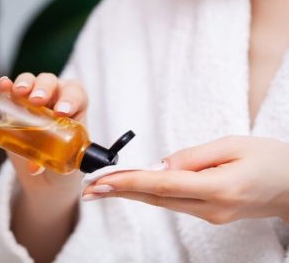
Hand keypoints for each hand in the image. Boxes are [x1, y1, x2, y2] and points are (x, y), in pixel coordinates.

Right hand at [0, 73, 87, 261]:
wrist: (45, 183)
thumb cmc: (61, 176)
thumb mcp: (65, 173)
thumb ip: (56, 169)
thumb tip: (34, 167)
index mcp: (77, 118)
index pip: (78, 97)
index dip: (71, 99)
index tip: (62, 112)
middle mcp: (58, 107)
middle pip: (57, 84)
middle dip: (46, 87)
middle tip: (38, 99)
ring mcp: (36, 107)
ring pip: (35, 84)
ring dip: (26, 83)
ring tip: (17, 91)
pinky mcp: (17, 112)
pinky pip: (13, 93)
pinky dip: (7, 87)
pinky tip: (2, 86)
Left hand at [83, 136, 288, 223]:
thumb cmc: (270, 159)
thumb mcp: (233, 145)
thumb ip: (194, 156)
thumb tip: (160, 165)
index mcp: (218, 188)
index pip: (162, 185)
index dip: (129, 182)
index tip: (102, 181)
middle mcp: (211, 208)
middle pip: (156, 198)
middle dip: (119, 192)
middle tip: (89, 189)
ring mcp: (210, 216)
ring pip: (162, 203)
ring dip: (130, 194)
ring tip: (102, 189)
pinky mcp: (210, 214)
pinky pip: (173, 203)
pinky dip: (149, 195)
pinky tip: (133, 190)